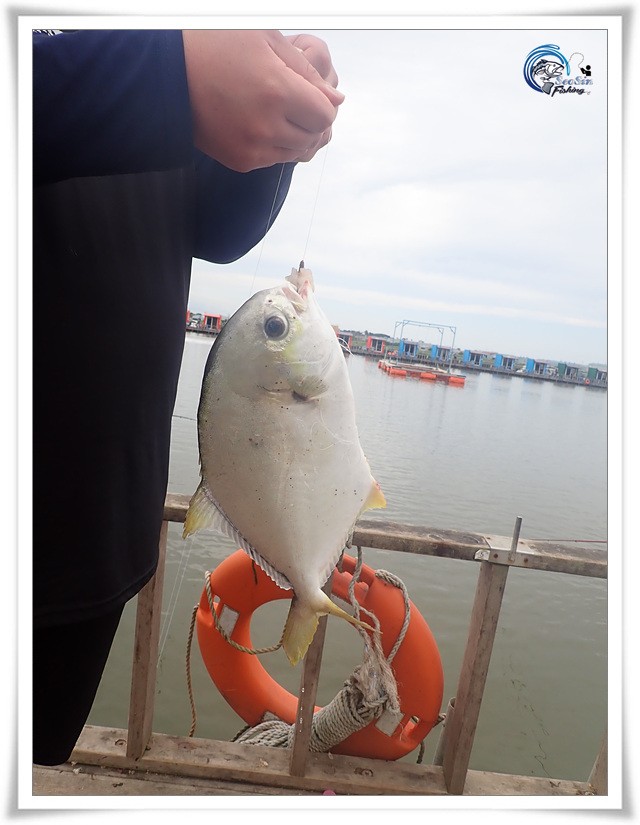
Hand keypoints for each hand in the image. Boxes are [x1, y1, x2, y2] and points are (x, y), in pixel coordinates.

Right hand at [182, 30, 344, 171]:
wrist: (170, 74)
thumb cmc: (217, 47)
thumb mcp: (267, 42)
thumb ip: (308, 73)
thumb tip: (337, 100)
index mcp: (278, 91)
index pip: (325, 116)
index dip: (323, 105)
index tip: (311, 95)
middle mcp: (267, 126)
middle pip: (314, 138)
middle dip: (311, 121)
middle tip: (295, 102)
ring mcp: (253, 148)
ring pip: (296, 152)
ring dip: (295, 135)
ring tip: (277, 112)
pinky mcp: (241, 161)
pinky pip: (274, 160)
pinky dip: (275, 145)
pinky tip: (260, 123)